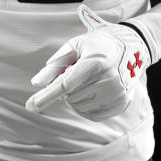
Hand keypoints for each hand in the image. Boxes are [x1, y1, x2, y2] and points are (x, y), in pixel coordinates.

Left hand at [26, 6, 150, 120]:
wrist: (131, 47)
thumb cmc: (96, 44)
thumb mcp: (74, 46)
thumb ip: (55, 64)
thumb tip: (36, 82)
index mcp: (94, 62)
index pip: (65, 85)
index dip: (46, 96)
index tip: (30, 106)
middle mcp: (108, 79)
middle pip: (70, 97)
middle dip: (66, 89)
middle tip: (76, 74)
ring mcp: (116, 93)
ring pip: (79, 107)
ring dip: (75, 98)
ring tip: (87, 80)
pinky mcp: (121, 103)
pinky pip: (92, 115)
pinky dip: (86, 107)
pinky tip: (93, 91)